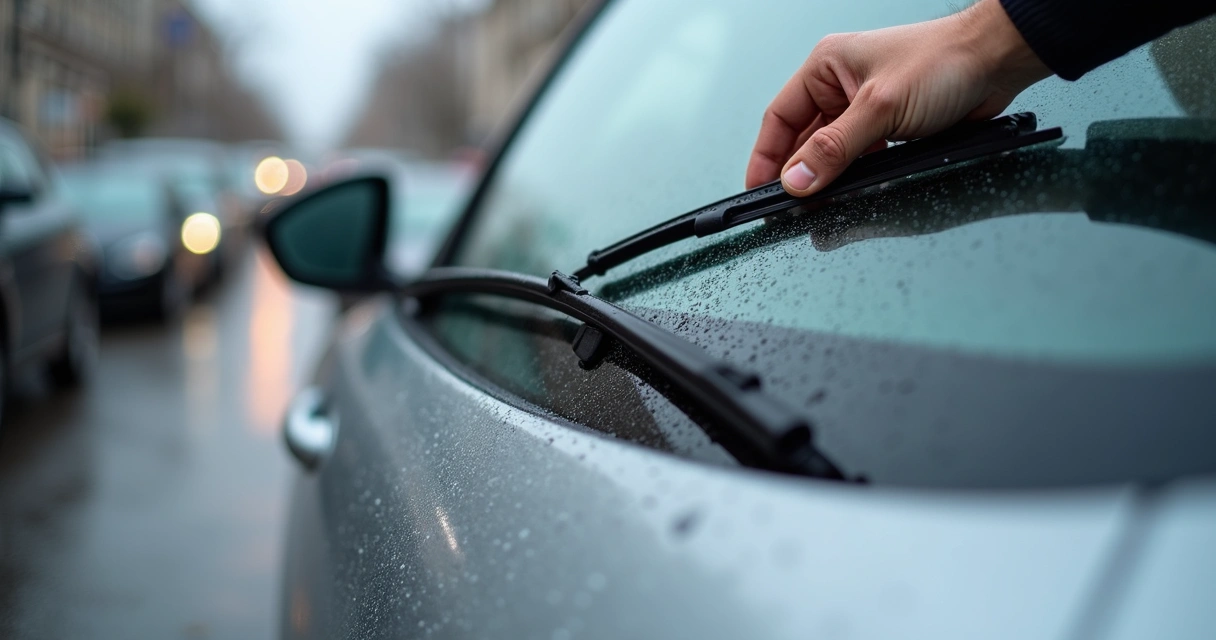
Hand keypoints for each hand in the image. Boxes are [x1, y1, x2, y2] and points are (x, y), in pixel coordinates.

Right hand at [746, 0, 1050, 195]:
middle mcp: (840, 85)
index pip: (779, 117)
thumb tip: (796, 179)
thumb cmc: (944, 61)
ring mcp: (864, 107)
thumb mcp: (879, 108)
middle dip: (798, 173)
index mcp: (826, 67)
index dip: (765, 156)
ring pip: (831, 152)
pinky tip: (854, 192)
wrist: (998, 62)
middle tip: (791, 206)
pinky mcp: (888, 126)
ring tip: (820, 205)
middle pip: (802, 139)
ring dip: (828, 177)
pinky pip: (860, 158)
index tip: (759, 189)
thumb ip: (834, 149)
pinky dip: (855, 176)